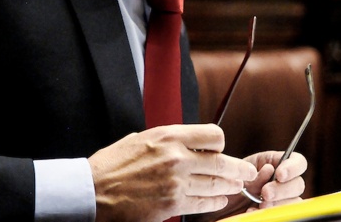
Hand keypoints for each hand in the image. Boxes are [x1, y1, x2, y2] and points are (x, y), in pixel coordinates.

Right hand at [88, 123, 257, 221]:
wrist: (93, 191)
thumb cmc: (111, 165)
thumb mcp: (140, 139)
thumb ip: (166, 140)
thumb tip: (183, 143)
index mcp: (169, 136)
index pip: (214, 135)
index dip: (219, 143)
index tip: (219, 149)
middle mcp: (177, 157)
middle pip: (222, 162)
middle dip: (239, 168)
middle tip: (248, 171)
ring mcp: (176, 182)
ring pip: (215, 184)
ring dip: (229, 186)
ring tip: (237, 186)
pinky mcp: (171, 205)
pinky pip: (202, 204)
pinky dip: (215, 203)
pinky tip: (219, 200)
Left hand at [195, 150, 306, 220]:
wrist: (215, 206)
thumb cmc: (225, 184)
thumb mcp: (237, 172)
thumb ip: (253, 170)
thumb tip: (270, 169)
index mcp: (276, 164)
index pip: (298, 162)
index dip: (293, 167)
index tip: (279, 174)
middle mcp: (282, 183)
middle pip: (299, 184)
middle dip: (282, 189)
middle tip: (265, 194)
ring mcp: (281, 201)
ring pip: (294, 202)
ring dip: (277, 204)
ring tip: (258, 206)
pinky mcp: (278, 214)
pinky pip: (283, 216)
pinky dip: (270, 215)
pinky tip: (251, 213)